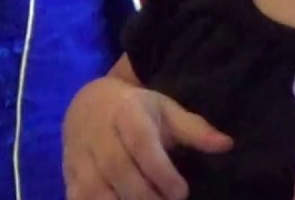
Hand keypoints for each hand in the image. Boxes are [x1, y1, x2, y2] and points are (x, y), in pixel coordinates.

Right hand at [63, 76, 232, 199]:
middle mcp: (97, 134)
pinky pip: (77, 199)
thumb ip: (194, 129)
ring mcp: (78, 156)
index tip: (182, 192)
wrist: (88, 104)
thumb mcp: (166, 110)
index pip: (141, 143)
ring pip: (95, 189)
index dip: (161, 171)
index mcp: (125, 112)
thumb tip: (227, 145)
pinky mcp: (67, 175)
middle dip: (145, 195)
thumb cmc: (136, 109)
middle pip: (118, 170)